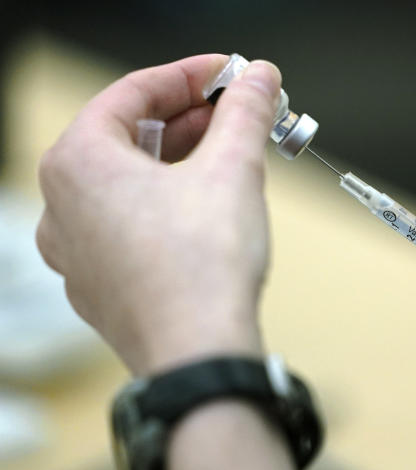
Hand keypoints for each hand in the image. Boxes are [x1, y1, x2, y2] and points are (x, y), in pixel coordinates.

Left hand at [36, 55, 281, 374]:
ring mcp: (77, 252)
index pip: (134, 93)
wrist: (197, 356)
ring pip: (128, 186)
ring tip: (230, 160)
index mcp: (79, 162)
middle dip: (190, 122)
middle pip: (129, 138)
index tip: (229, 75)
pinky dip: (167, 209)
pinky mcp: (102, 287)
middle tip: (238, 115)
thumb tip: (259, 82)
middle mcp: (63, 205)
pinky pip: (130, 229)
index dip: (190, 76)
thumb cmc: (200, 270)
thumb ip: (245, 114)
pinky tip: (208, 213)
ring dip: (180, 165)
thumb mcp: (233, 170)